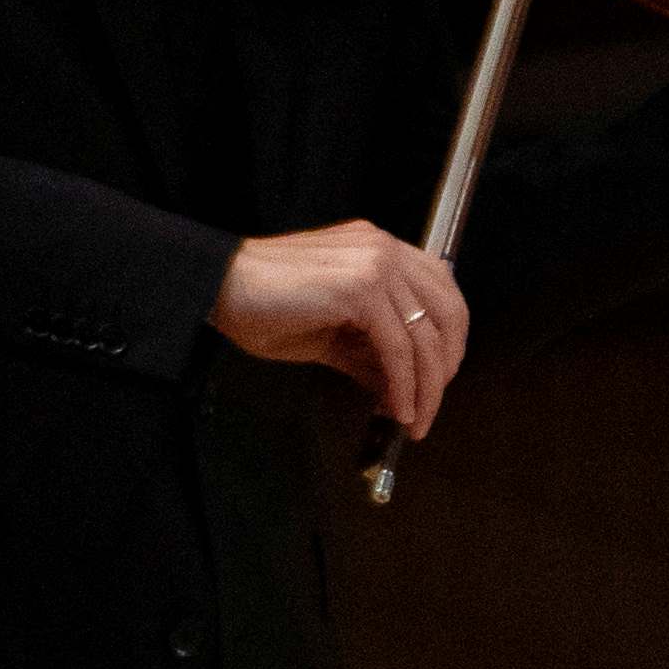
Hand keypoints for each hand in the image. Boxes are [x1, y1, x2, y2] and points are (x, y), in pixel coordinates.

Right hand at [211, 220, 465, 432]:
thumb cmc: (265, 305)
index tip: (439, 377)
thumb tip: (402, 387)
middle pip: (448, 313)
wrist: (218, 288)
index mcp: (380, 250)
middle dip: (446, 367)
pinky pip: (397, 348)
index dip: (450, 339)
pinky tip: (396, 407)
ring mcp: (375, 265)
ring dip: (427, 388)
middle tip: (432, 404)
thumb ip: (372, 352)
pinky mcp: (360, 289)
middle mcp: (384, 250)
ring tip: (415, 418)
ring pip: (426, 335)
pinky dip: (403, 385)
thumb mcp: (332, 333)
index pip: (442, 292)